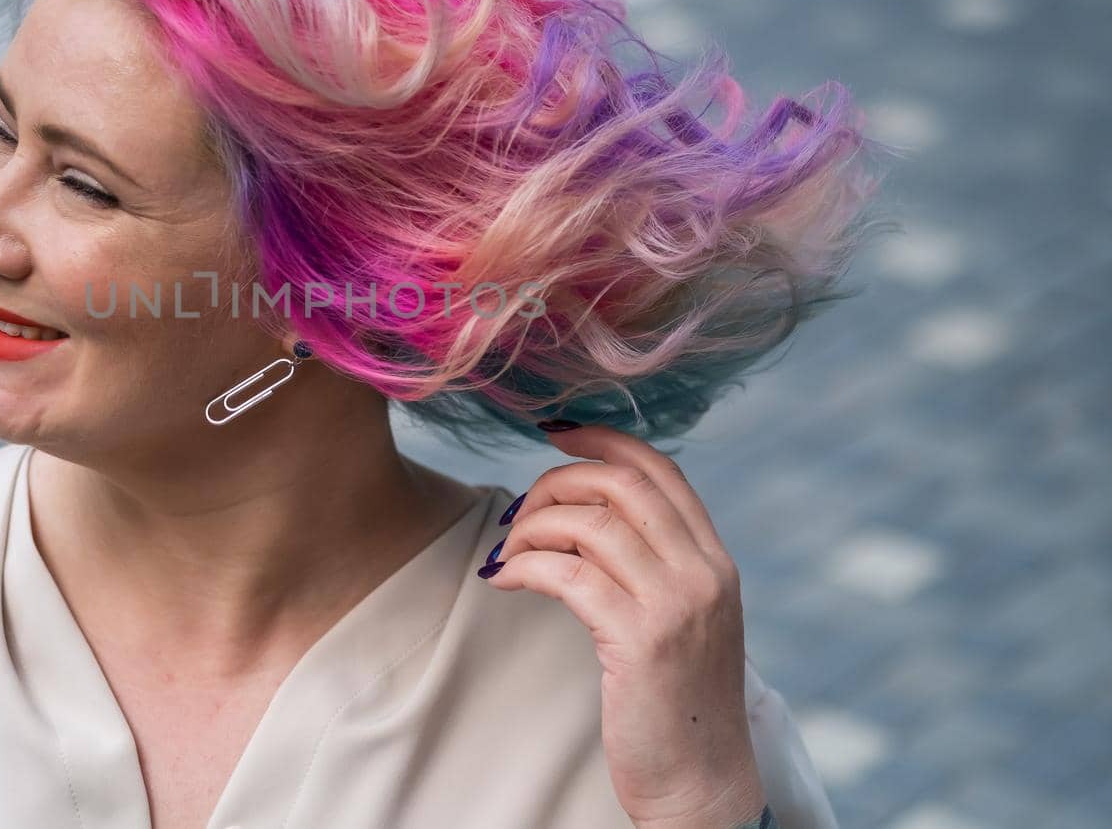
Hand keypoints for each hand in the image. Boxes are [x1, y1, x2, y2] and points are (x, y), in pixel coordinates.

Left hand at [480, 422, 766, 828]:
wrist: (701, 784)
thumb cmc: (676, 704)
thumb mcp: (684, 619)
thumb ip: (654, 564)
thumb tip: (586, 511)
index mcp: (716, 562)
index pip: (662, 471)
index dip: (605, 440)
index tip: (556, 434)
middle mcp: (704, 574)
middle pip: (620, 484)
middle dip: (557, 482)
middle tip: (520, 511)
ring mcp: (676, 606)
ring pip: (589, 524)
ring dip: (532, 528)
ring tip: (507, 554)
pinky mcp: (640, 642)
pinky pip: (567, 575)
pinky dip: (524, 566)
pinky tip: (503, 580)